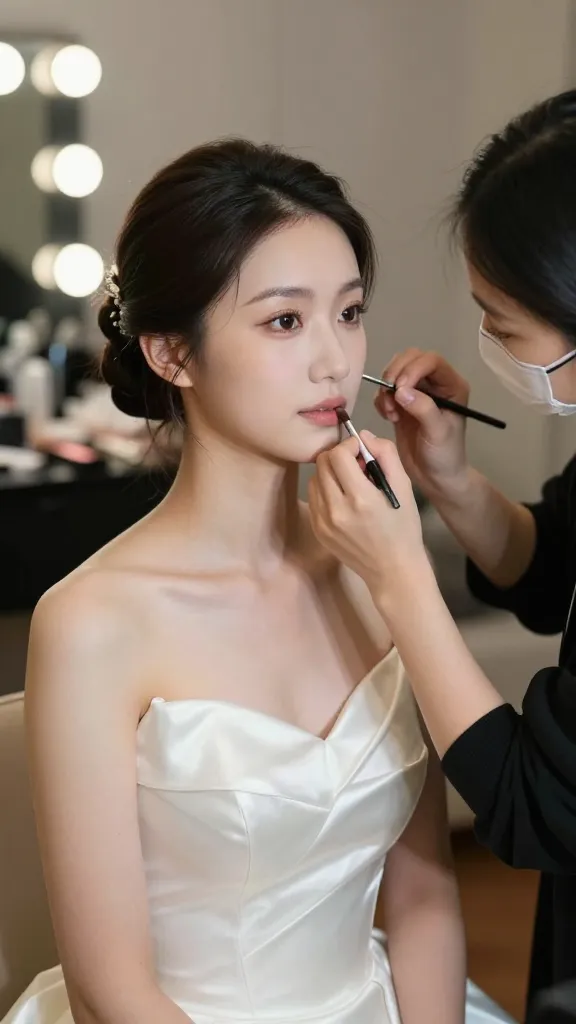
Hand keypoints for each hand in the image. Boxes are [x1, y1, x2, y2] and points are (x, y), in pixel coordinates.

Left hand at [308, 433, 427, 595]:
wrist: (392, 570)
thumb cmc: (403, 528)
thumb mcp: (405, 488)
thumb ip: (386, 455)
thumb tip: (363, 436)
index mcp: (360, 498)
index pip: (338, 455)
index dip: (349, 446)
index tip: (361, 451)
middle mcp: (336, 510)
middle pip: (322, 463)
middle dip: (338, 456)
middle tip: (356, 465)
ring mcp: (323, 522)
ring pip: (314, 478)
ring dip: (330, 473)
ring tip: (350, 483)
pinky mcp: (318, 530)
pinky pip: (313, 497)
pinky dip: (325, 490)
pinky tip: (343, 499)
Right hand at [375, 349, 469, 498]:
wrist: (435, 478)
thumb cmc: (444, 455)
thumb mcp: (438, 432)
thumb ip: (423, 409)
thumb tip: (400, 392)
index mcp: (451, 385)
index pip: (430, 360)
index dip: (412, 369)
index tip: (400, 389)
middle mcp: (434, 384)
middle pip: (410, 359)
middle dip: (395, 374)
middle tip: (390, 398)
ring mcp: (417, 393)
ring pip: (395, 372)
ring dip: (386, 389)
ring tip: (391, 413)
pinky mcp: (401, 404)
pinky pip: (385, 391)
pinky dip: (381, 400)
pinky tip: (388, 418)